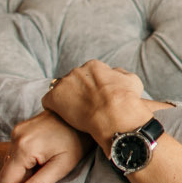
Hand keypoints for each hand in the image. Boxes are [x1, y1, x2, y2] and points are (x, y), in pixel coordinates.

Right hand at [0, 109, 88, 182]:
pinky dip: (27, 164)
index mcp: (23, 147)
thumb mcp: (61, 167)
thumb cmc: (78, 140)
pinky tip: (44, 165)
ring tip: (46, 179)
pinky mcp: (22, 129)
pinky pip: (17, 153)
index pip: (6, 182)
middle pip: (8, 174)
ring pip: (12, 165)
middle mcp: (15, 137)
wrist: (85, 112)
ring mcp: (17, 131)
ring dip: (26, 176)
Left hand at [42, 59, 157, 143]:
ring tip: (76, 113)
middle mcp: (77, 71)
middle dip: (79, 90)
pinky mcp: (54, 98)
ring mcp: (64, 84)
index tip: (96, 96)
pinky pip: (49, 101)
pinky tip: (63, 116)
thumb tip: (115, 74)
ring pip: (62, 90)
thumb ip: (120, 74)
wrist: (115, 114)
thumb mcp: (132, 80)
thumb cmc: (126, 100)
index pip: (88, 73)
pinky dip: (54, 108)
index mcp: (94, 66)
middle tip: (86, 105)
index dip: (92, 86)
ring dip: (68, 99)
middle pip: (74, 80)